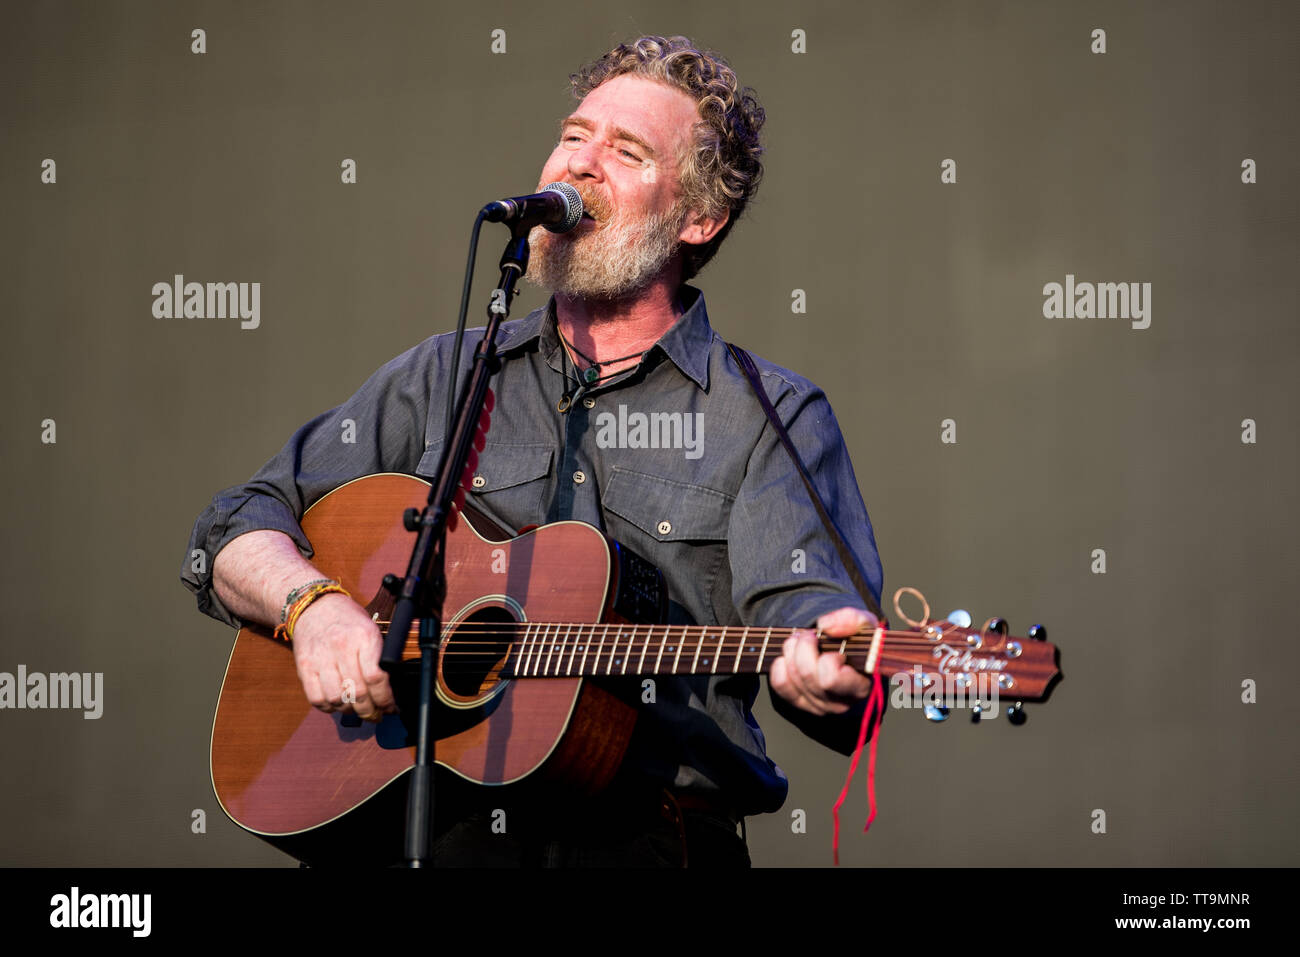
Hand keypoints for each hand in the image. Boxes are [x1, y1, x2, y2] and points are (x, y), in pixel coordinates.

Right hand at [290, 592, 396, 721]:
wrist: (315, 606)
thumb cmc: (348, 620)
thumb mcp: (371, 629)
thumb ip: (380, 657)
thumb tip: (390, 690)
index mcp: (363, 637)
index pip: (376, 677)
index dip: (386, 699)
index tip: (391, 707)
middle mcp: (341, 647)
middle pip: (357, 692)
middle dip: (370, 711)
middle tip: (376, 714)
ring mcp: (320, 658)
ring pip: (337, 699)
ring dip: (350, 711)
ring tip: (357, 709)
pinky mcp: (304, 668)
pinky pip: (317, 699)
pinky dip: (329, 708)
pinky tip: (338, 704)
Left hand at [770, 606, 878, 714]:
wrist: (845, 650)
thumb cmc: (858, 640)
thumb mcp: (864, 624)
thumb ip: (852, 620)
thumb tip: (825, 626)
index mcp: (860, 687)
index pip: (831, 679)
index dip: (827, 659)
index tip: (833, 646)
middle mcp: (840, 703)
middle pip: (808, 675)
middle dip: (804, 647)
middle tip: (809, 635)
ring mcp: (819, 706)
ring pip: (793, 678)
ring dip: (791, 652)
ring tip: (799, 640)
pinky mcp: (801, 703)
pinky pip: (781, 685)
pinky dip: (779, 665)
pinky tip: (789, 656)